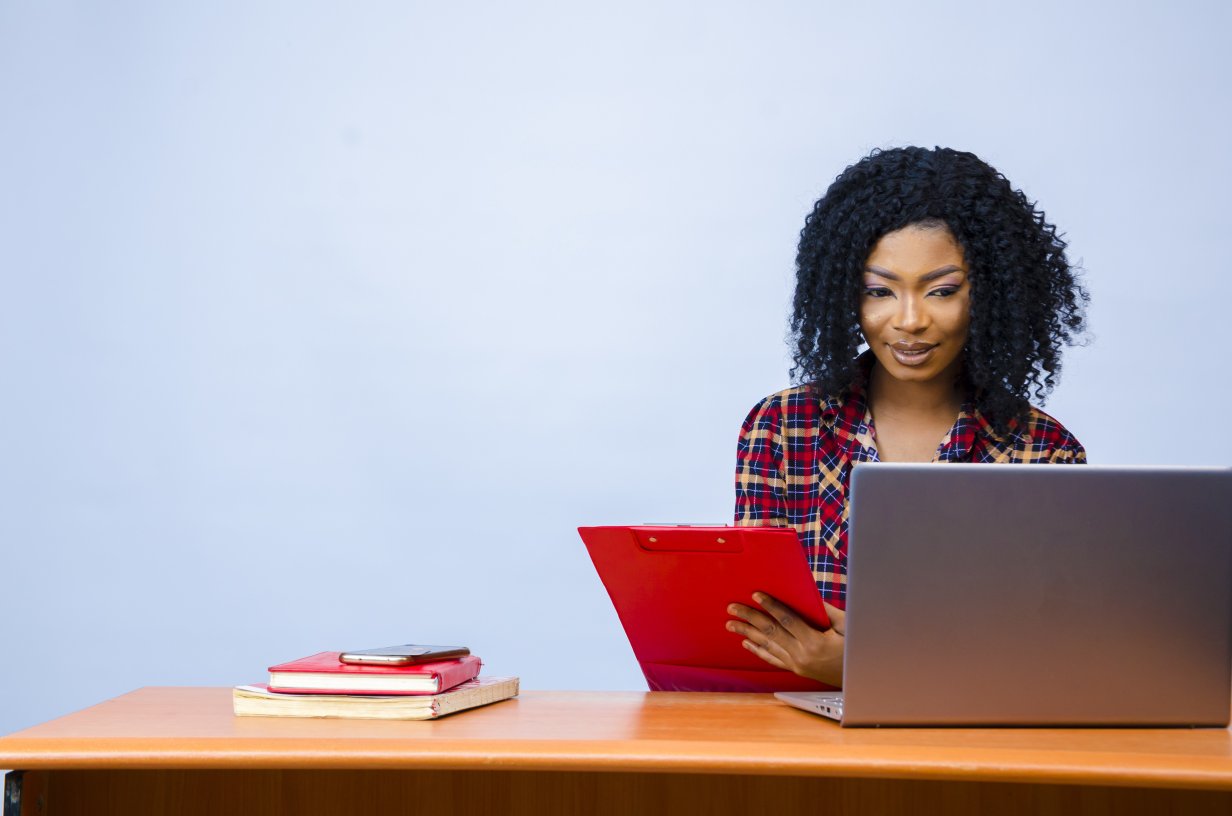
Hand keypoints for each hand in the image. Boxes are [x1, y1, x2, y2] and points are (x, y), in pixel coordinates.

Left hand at [726, 592, 846, 686]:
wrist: (858, 678)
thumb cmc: (855, 649)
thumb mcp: (845, 627)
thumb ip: (826, 611)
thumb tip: (807, 595)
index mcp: (814, 642)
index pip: (786, 620)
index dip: (770, 606)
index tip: (755, 595)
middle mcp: (801, 655)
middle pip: (770, 632)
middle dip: (749, 618)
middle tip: (732, 608)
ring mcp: (797, 664)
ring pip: (767, 646)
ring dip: (747, 633)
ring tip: (731, 624)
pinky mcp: (796, 669)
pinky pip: (772, 659)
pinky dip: (758, 650)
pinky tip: (746, 643)